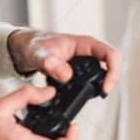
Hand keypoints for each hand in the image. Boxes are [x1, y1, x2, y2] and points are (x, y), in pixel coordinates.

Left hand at [7, 29, 121, 94]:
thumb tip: (66, 75)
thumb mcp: (38, 54)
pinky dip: (89, 88)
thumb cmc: (33, 45)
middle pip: (110, 66)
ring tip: (91, 96)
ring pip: (102, 74)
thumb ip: (50, 63)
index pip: (111, 55)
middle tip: (100, 95)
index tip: (105, 88)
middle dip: (109, 81)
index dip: (113, 72)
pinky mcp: (78, 71)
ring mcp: (84, 62)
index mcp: (84, 43)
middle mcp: (88, 52)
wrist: (25, 48)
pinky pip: (91, 79)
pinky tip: (81, 95)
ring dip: (100, 85)